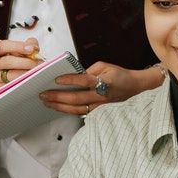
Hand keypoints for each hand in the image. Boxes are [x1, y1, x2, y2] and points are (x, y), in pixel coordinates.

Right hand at [0, 37, 40, 89]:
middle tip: (38, 63)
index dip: (18, 46)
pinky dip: (23, 84)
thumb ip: (28, 46)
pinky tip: (31, 82)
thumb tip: (34, 46)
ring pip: (11, 76)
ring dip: (26, 74)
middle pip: (8, 62)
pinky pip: (12, 88)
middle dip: (26, 62)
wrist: (1, 82)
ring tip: (38, 73)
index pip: (3, 46)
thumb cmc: (13, 65)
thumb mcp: (18, 53)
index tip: (31, 49)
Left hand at [40, 62, 163, 116]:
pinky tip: (57, 107)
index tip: (56, 79)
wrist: (134, 87)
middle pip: (77, 98)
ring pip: (77, 109)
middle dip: (58, 97)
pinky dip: (67, 110)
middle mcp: (101, 96)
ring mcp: (99, 106)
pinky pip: (80, 112)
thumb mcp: (106, 65)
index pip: (84, 81)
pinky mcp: (97, 111)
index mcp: (103, 81)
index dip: (70, 80)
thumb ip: (89, 70)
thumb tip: (74, 75)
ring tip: (46, 102)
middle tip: (43, 94)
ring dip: (59, 106)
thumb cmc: (119, 75)